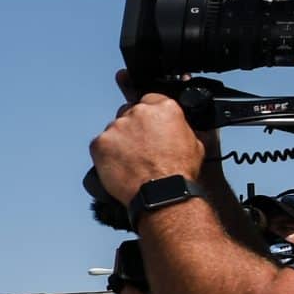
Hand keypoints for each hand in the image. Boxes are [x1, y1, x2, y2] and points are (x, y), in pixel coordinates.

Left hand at [89, 86, 208, 212]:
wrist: (161, 193)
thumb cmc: (178, 172)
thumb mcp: (194, 142)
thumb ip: (179, 127)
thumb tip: (175, 127)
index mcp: (164, 107)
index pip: (150, 100)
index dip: (149, 116)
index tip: (148, 127)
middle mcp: (139, 112)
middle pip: (129, 112)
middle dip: (133, 127)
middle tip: (139, 147)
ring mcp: (117, 126)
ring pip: (114, 129)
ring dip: (119, 141)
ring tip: (130, 161)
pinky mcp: (100, 142)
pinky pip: (100, 145)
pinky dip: (105, 154)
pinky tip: (118, 166)